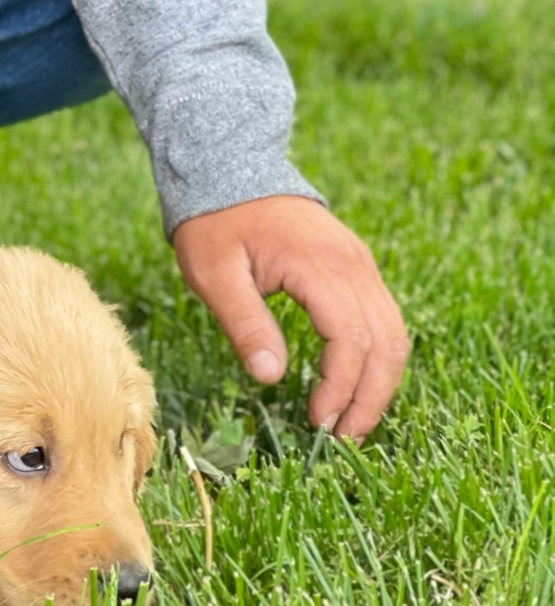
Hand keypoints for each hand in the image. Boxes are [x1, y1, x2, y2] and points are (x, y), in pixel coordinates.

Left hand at [171, 196, 407, 439]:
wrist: (227, 166)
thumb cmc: (214, 221)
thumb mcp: (213, 273)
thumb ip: (245, 323)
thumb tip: (272, 377)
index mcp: (319, 265)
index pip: (350, 340)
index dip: (340, 388)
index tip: (316, 423)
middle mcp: (353, 263)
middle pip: (386, 342)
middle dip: (372, 397)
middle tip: (343, 439)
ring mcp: (359, 262)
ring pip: (393, 332)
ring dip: (379, 381)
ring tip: (349, 421)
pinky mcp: (356, 265)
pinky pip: (381, 317)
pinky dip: (376, 356)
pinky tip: (350, 382)